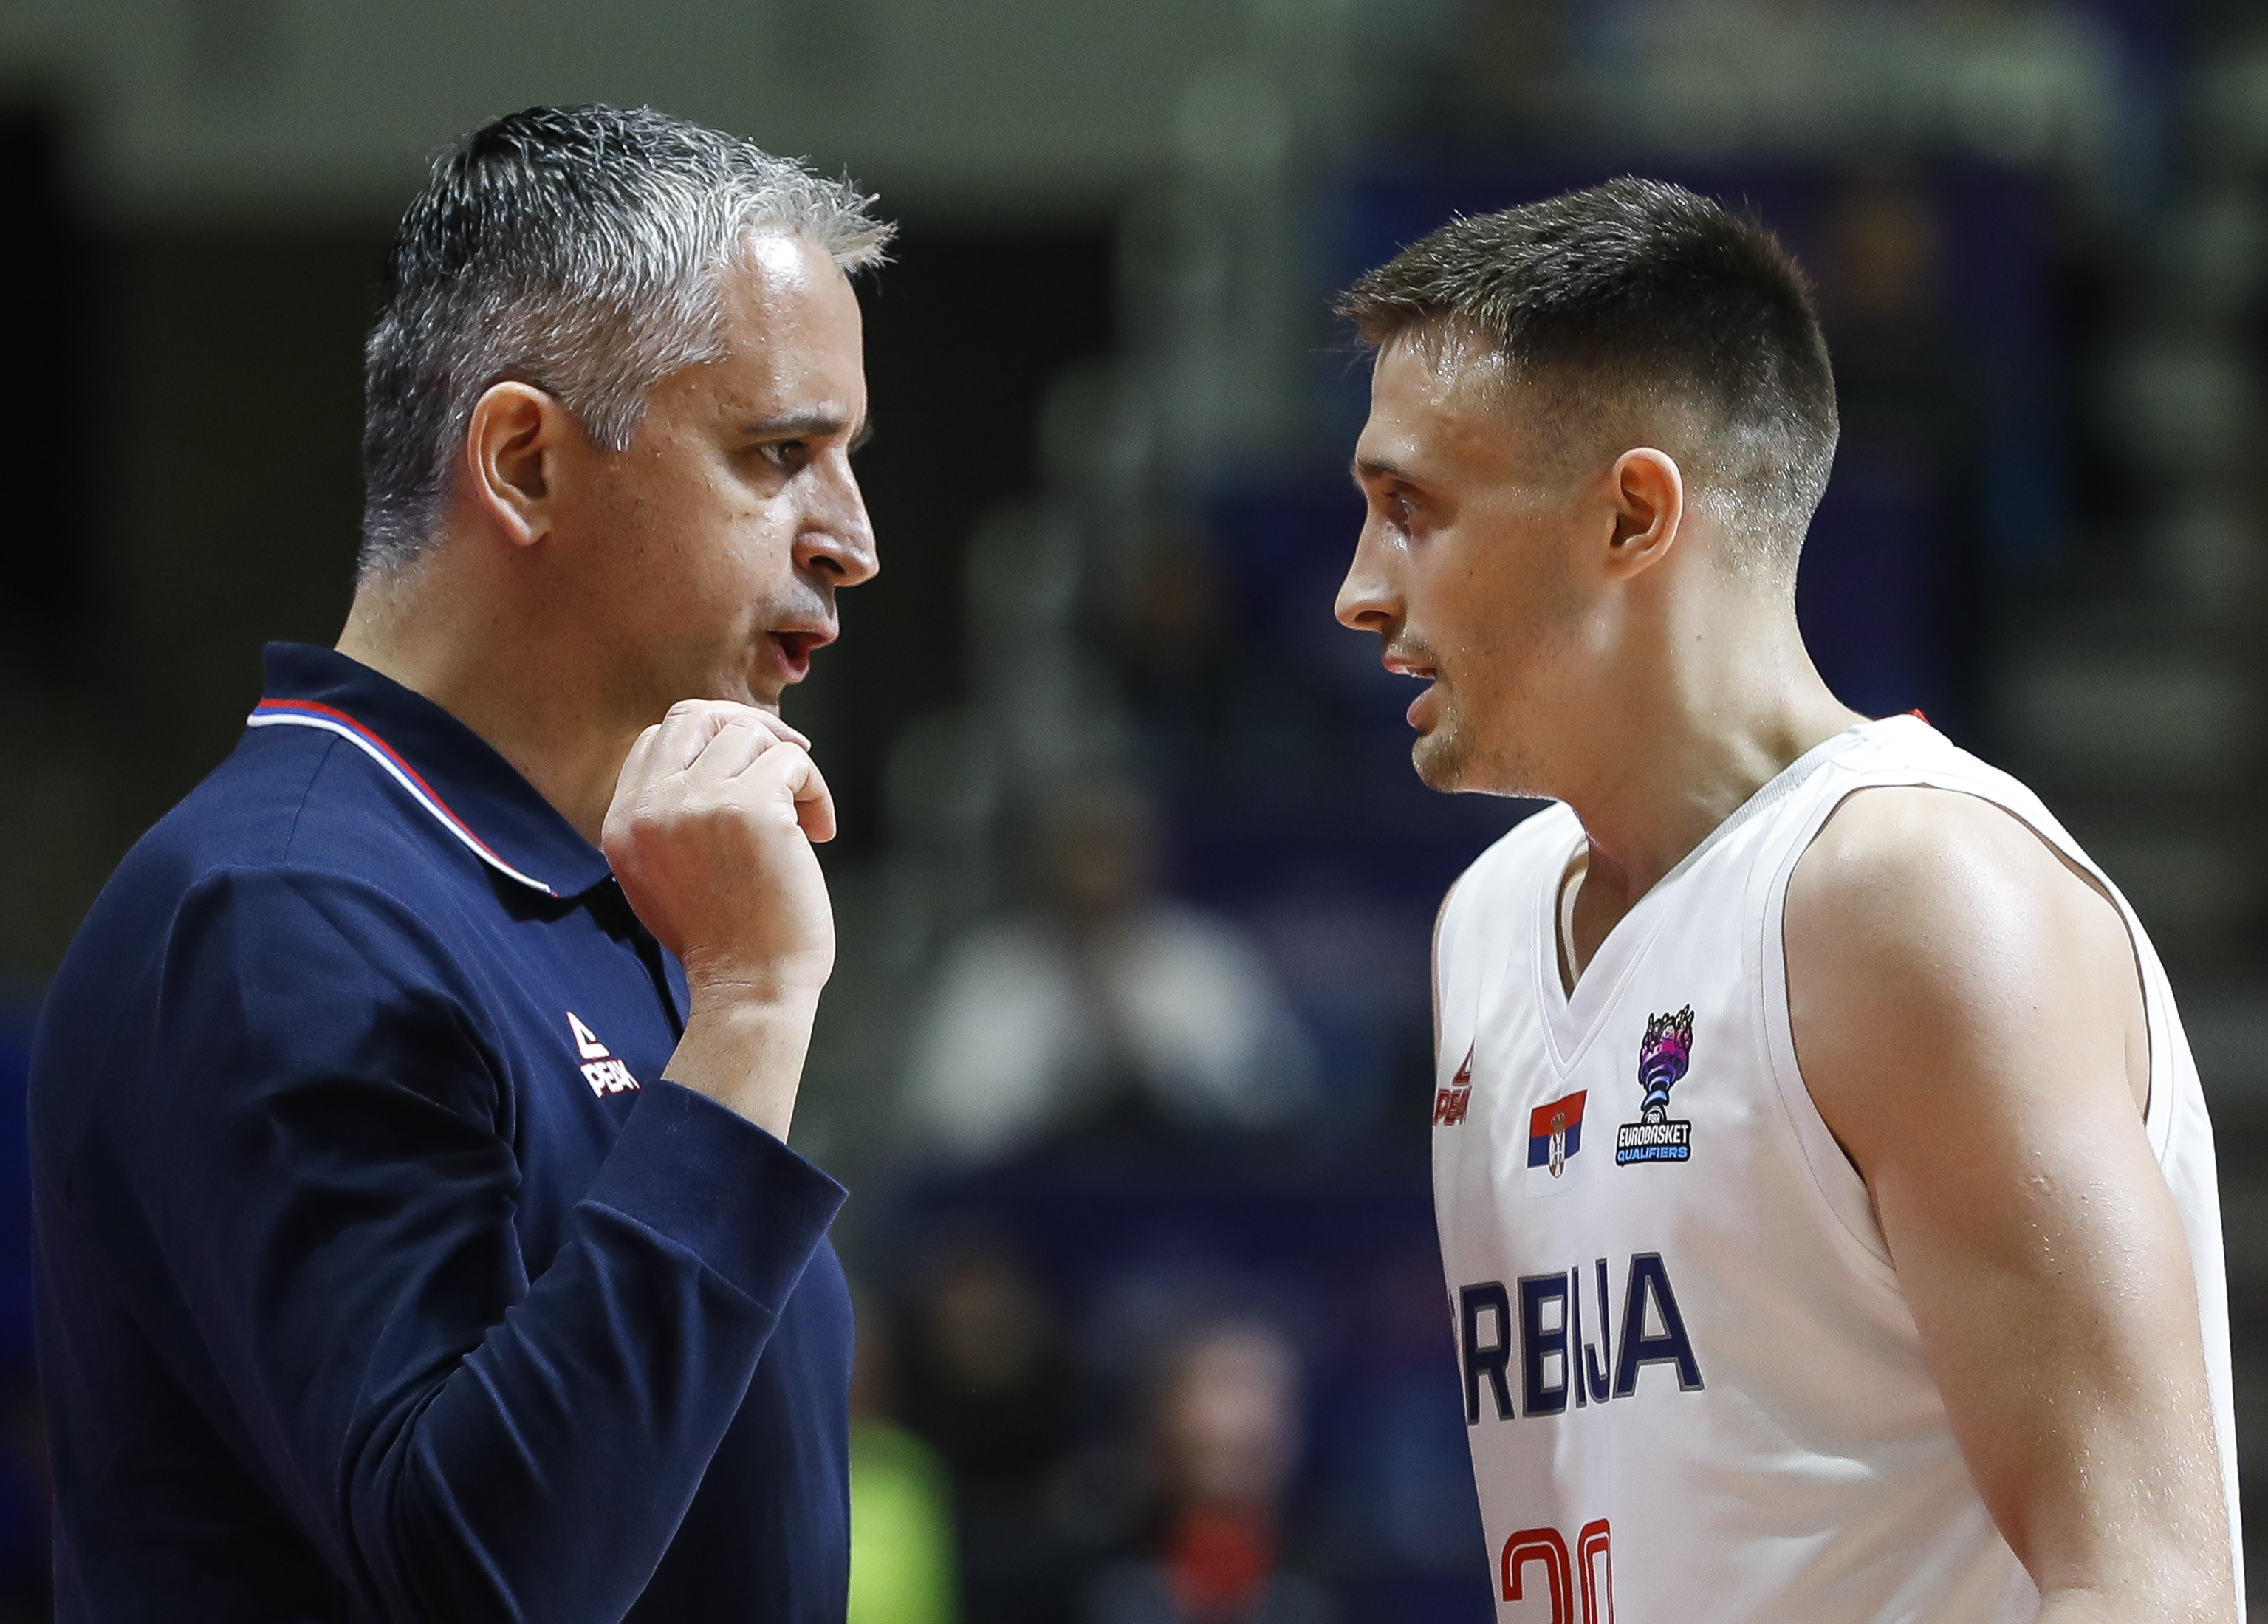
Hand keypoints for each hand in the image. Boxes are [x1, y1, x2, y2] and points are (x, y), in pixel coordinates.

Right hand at [601, 702, 836, 1133]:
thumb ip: (670, 815)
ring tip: (804, 816)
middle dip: (748, 727)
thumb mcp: (661, 874)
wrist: (748, 991)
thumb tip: (719, 757)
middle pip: (696, 716)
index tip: (749, 762)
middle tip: (787, 757)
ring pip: (751, 736)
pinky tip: (819, 830)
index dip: (711, 738)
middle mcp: (652, 805)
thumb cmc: (721, 942)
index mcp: (623, 820)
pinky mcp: (752, 809)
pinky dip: (816, 790)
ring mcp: (700, 803)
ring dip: (789, 767)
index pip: (658, 737)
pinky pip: (793, 762)